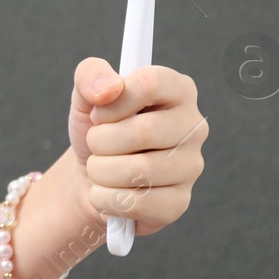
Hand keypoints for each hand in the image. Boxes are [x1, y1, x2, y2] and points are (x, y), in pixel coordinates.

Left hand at [68, 57, 207, 236]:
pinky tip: (108, 191)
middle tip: (95, 143)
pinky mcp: (179, 202)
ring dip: (100, 171)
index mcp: (177, 89)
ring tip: (100, 167)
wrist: (88, 173)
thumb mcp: (85, 94)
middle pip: (143, 131)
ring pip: (139, 171)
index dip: (115, 101)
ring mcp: (191, 166)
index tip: (98, 113)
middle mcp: (193, 127)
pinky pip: (137, 203)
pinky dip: (106, 198)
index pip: (152, 83)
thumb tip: (108, 88)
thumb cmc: (96, 128)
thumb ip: (90, 75)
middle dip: (101, 140)